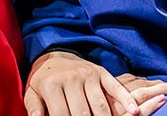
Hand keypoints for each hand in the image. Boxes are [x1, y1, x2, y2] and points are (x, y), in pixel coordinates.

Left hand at [24, 51, 166, 115]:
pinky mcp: (101, 73)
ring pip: (100, 104)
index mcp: (52, 85)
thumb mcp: (33, 92)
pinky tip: (134, 112)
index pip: (61, 114)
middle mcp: (71, 78)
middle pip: (82, 112)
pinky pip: (116, 87)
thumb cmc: (44, 81)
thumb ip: (34, 107)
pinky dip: (125, 99)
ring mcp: (88, 75)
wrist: (55, 56)